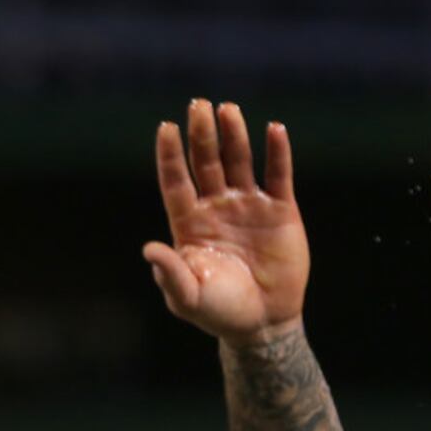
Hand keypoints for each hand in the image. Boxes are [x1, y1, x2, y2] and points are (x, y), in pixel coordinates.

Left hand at [144, 99, 309, 345]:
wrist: (263, 324)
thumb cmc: (220, 312)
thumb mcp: (188, 298)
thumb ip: (170, 274)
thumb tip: (150, 249)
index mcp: (190, 223)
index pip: (176, 181)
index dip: (170, 155)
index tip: (166, 127)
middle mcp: (217, 207)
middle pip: (206, 162)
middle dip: (202, 135)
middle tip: (199, 106)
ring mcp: (249, 206)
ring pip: (239, 161)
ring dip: (234, 135)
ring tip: (229, 110)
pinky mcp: (280, 211)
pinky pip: (279, 176)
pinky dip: (278, 153)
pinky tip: (275, 130)